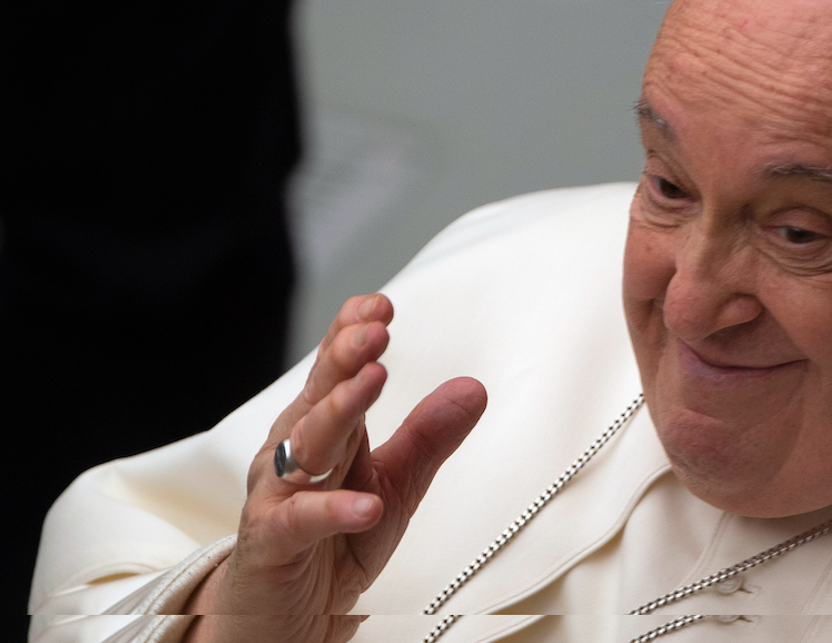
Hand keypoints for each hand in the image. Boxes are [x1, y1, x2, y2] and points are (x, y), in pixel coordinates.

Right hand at [184, 293, 486, 642]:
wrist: (279, 614)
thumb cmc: (331, 543)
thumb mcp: (395, 484)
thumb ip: (429, 437)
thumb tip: (473, 388)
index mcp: (324, 430)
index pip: (335, 371)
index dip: (352, 334)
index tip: (381, 305)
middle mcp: (294, 453)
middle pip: (320, 395)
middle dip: (346, 358)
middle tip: (375, 330)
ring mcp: (277, 495)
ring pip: (307, 446)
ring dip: (340, 411)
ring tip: (372, 384)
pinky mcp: (272, 542)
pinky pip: (301, 521)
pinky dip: (334, 510)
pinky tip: (368, 503)